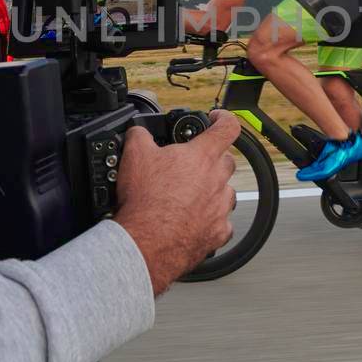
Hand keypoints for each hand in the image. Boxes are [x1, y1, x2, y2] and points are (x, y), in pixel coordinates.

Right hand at [113, 111, 240, 295]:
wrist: (147, 242)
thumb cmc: (145, 202)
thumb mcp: (135, 155)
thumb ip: (140, 136)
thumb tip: (138, 132)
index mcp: (202, 157)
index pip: (227, 127)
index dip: (224, 119)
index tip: (217, 120)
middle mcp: (217, 180)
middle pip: (227, 161)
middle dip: (212, 160)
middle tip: (191, 166)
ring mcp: (220, 207)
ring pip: (226, 192)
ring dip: (212, 191)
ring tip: (188, 196)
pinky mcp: (218, 232)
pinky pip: (222, 223)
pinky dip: (210, 220)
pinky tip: (192, 221)